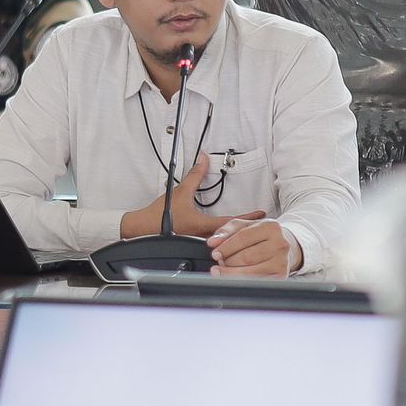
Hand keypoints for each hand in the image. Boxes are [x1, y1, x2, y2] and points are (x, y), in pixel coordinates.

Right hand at [120, 153, 265, 238]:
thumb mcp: (180, 191)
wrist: (142, 229)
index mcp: (203, 227)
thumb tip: (204, 160)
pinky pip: (215, 244)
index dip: (249, 218)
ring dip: (238, 236)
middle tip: (263, 223)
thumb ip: (195, 175)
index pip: (233, 222)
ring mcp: (199, 244)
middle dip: (249, 229)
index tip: (261, 214)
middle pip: (233, 236)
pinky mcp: (194, 245)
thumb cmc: (158, 216)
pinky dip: (225, 239)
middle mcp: (204, 238)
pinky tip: (231, 236)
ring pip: (225, 242)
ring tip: (251, 229)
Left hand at [206, 218, 300, 276]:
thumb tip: (213, 242)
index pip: (243, 238)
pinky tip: (234, 277)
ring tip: (224, 270)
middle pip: (246, 257)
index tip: (215, 254)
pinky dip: (242, 281)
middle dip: (228, 262)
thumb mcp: (246, 226)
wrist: (285, 245)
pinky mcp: (281, 276)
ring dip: (232, 273)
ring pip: (250, 272)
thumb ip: (227, 231)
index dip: (226, 247)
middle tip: (220, 262)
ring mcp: (281, 261)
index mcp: (271, 227)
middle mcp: (280, 244)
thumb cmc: (262, 235)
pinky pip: (256, 281)